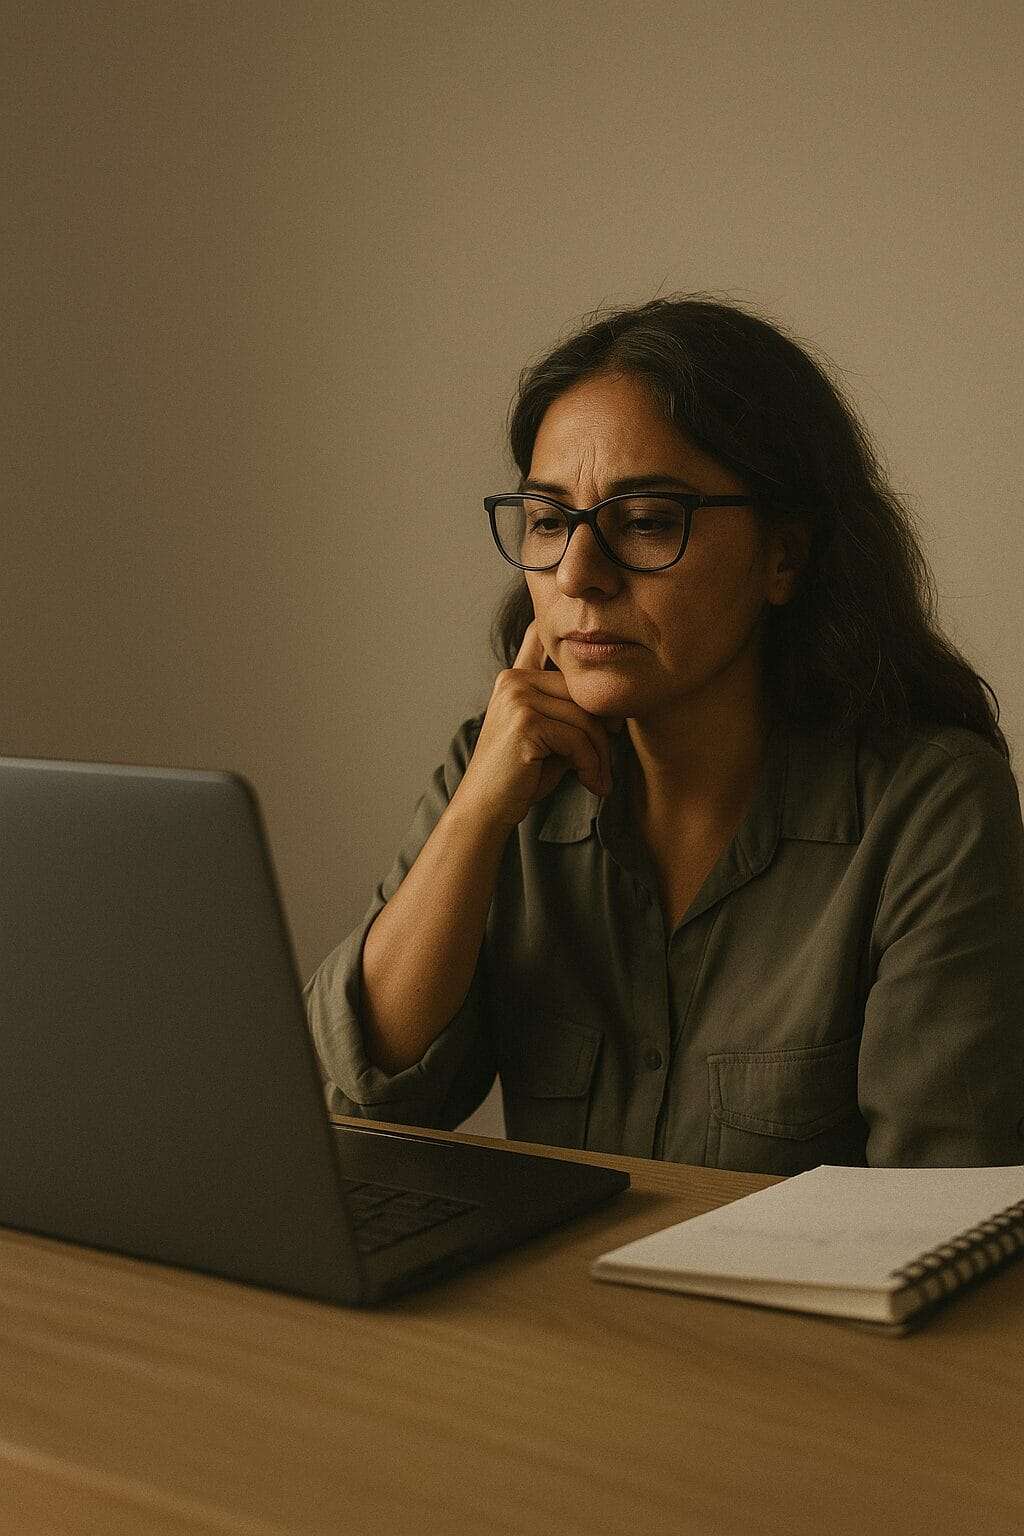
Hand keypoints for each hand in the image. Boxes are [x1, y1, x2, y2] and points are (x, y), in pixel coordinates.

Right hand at [452, 621, 615, 832]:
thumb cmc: (521, 776)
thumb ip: (573, 717)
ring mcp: (518, 699)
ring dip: (600, 754)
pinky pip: (577, 739)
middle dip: (602, 733)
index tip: (612, 732)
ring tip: (599, 779)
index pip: (573, 678)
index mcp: (517, 677)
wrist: (486, 809)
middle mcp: (514, 680)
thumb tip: (618, 713)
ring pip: (584, 718)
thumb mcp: (550, 738)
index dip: (598, 704)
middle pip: (582, 696)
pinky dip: (590, 765)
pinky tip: (591, 783)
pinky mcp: (526, 723)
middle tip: (607, 764)